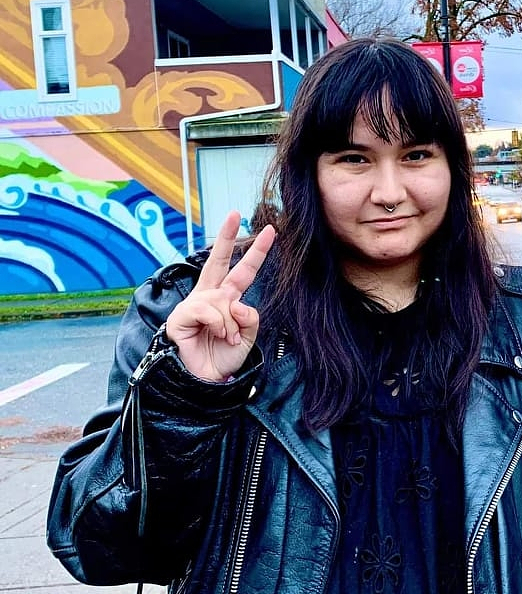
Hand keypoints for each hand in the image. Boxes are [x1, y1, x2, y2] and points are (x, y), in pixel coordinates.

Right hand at [165, 212, 275, 381]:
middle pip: (217, 261)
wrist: (207, 381)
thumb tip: (238, 303)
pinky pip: (207, 310)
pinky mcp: (181, 317)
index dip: (255, 252)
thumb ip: (250, 317)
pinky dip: (219, 324)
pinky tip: (216, 335)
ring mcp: (194, 304)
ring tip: (228, 338)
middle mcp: (209, 296)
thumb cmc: (225, 357)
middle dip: (225, 237)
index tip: (269, 230)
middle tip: (233, 213)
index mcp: (226, 298)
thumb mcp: (248, 336)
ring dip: (231, 322)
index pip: (242, 271)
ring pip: (222, 299)